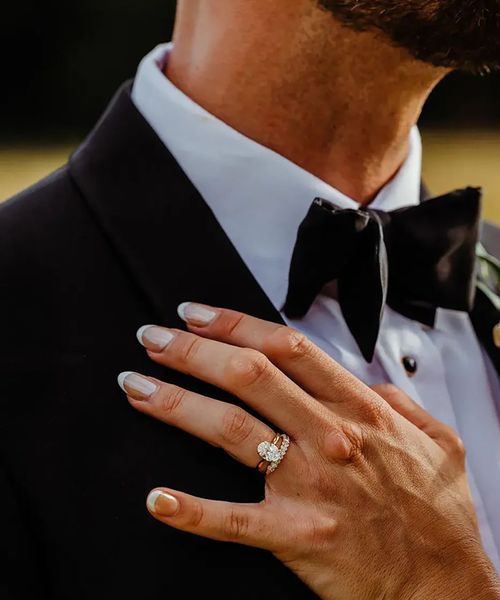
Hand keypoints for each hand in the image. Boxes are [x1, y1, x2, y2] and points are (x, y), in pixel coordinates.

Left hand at [119, 303, 499, 599]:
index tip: (197, 314)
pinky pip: (233, 519)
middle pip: (248, 376)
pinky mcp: (298, 534)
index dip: (234, 324)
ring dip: (177, 403)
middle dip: (193, 351)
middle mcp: (329, 437)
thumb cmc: (439, 516)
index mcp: (359, 409)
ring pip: (230, 429)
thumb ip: (401, 402)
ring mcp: (310, 485)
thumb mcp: (437, 441)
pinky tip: (157, 497)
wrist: (448, 588)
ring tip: (137, 385)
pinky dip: (191, 509)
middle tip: (152, 338)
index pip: (286, 348)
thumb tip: (372, 381)